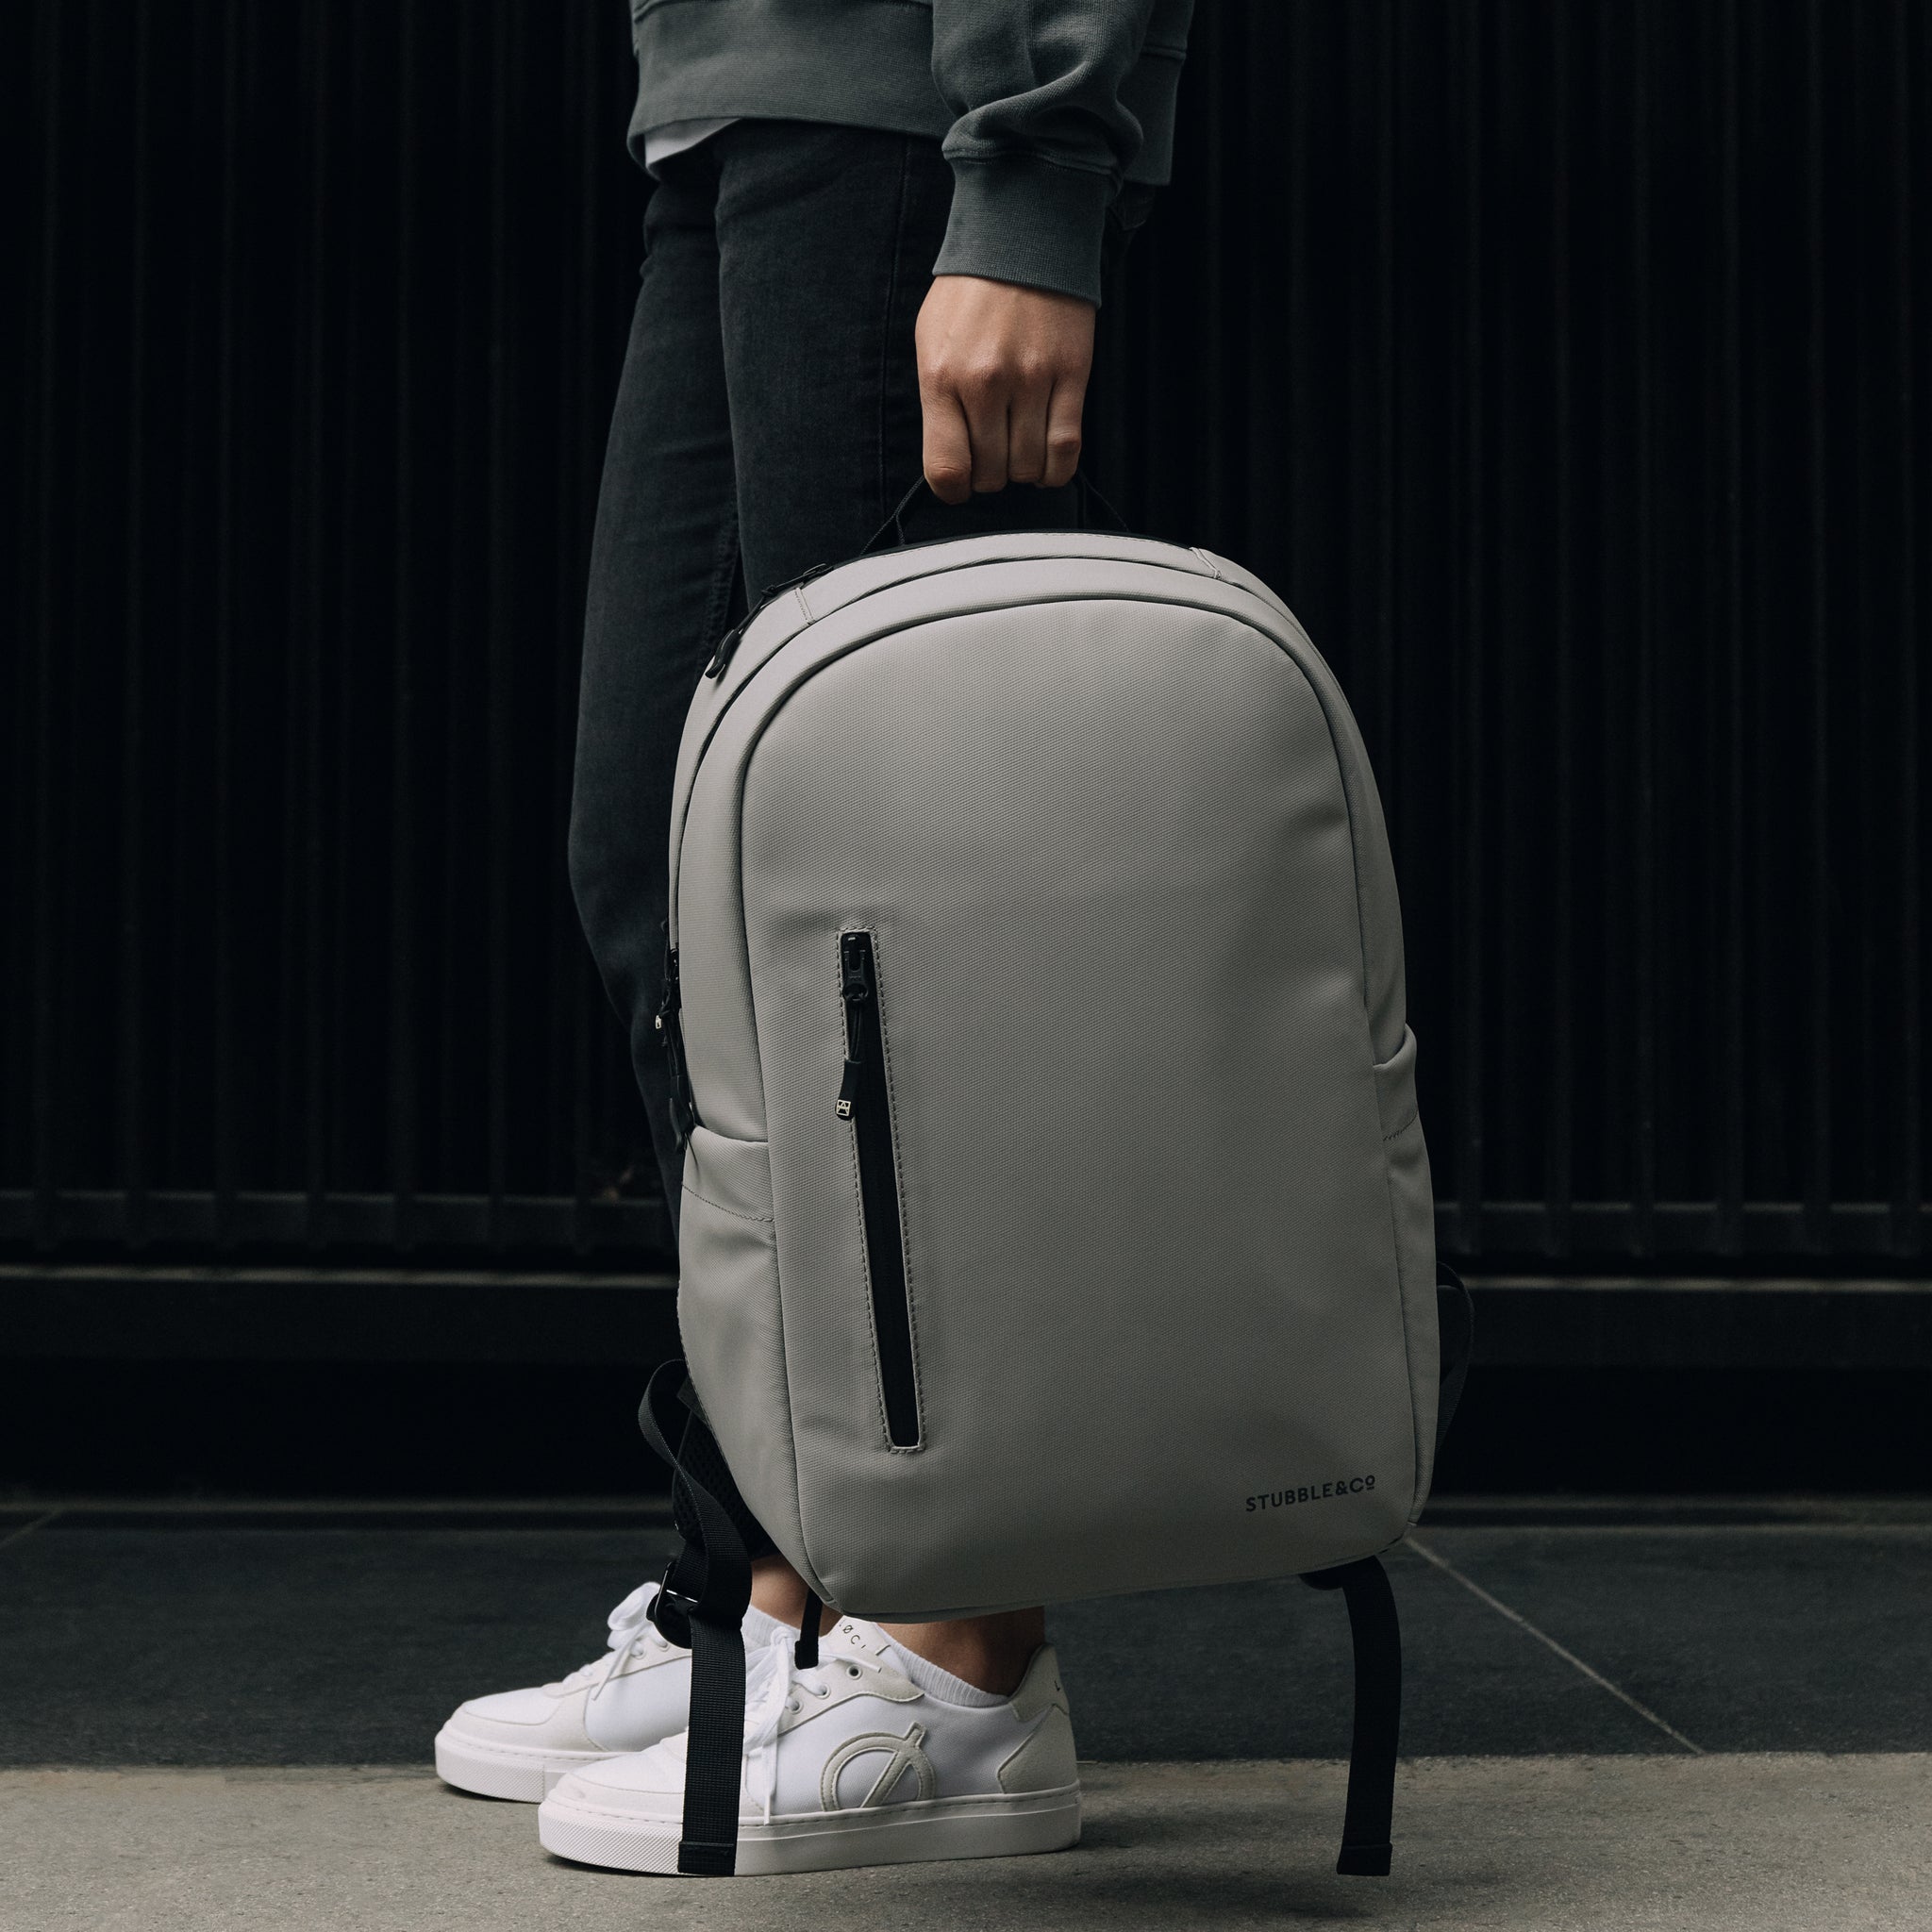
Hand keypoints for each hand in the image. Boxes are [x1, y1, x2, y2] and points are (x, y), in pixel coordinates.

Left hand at [915, 275, 1095, 502]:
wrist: (1021, 237)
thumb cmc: (970, 294)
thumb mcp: (931, 342)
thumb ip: (938, 402)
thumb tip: (953, 457)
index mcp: (942, 377)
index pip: (946, 469)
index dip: (954, 489)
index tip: (960, 482)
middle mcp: (986, 384)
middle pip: (991, 474)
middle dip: (990, 475)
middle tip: (992, 453)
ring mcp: (1032, 380)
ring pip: (1029, 467)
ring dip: (1023, 472)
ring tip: (1019, 450)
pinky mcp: (1071, 375)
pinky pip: (1067, 449)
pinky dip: (1056, 469)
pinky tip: (1047, 461)